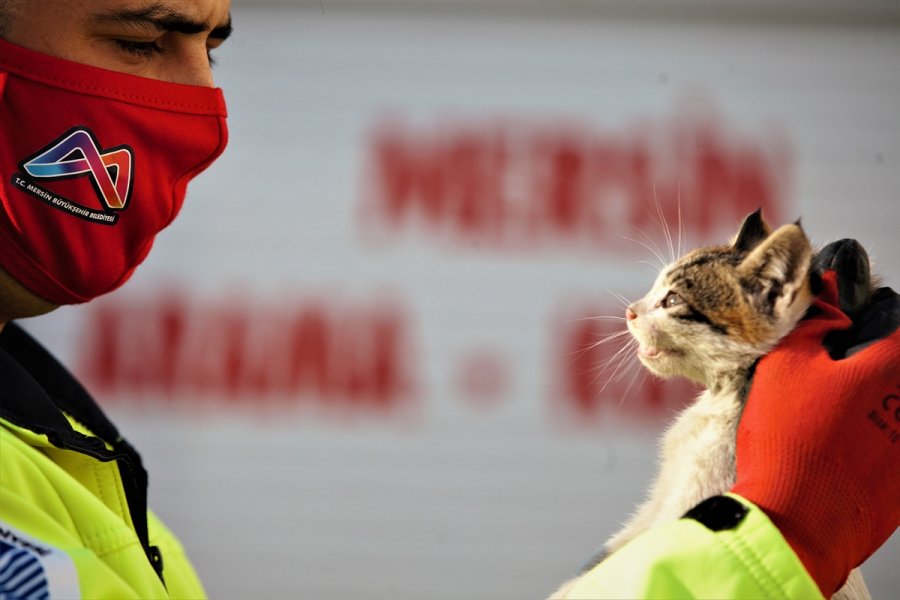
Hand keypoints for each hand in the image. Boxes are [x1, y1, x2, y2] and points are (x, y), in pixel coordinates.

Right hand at [731, 240, 899, 596]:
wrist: (796, 523)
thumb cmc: (789, 443)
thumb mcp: (785, 365)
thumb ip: (815, 321)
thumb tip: (831, 295)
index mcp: (892, 365)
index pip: (890, 311)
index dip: (858, 307)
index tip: (833, 317)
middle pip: (892, 357)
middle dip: (861, 353)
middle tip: (822, 366)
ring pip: (890, 396)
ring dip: (864, 392)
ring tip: (823, 410)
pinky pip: (889, 434)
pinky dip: (866, 430)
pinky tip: (832, 443)